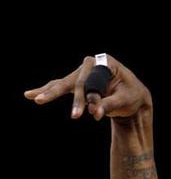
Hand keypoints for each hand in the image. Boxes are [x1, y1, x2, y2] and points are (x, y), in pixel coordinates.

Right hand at [24, 54, 151, 120]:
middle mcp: (90, 65)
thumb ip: (110, 105)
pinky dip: (47, 92)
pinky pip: (59, 87)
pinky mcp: (76, 83)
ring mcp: (81, 73)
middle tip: (71, 115)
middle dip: (73, 100)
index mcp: (104, 63)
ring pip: (63, 84)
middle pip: (76, 82)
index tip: (95, 113)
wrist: (132, 95)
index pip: (93, 81)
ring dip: (50, 93)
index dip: (92, 98)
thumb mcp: (125, 100)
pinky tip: (29, 95)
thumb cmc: (131, 95)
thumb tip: (95, 113)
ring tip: (34, 98)